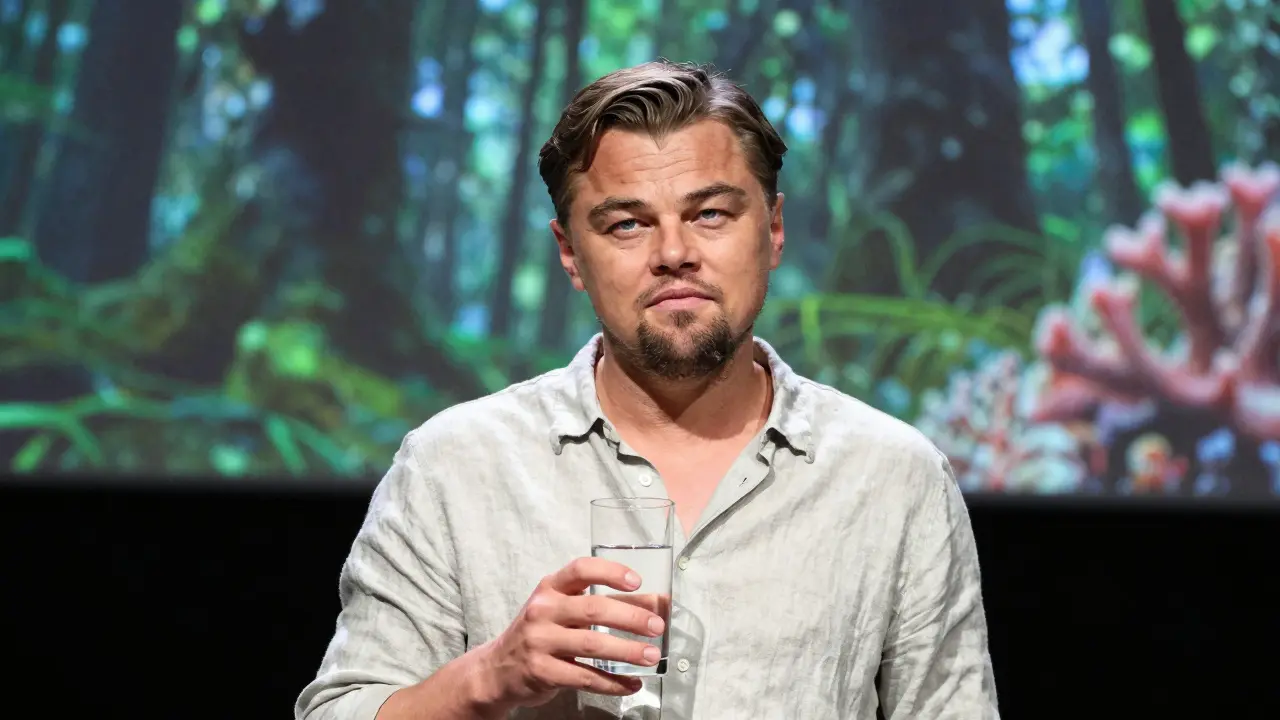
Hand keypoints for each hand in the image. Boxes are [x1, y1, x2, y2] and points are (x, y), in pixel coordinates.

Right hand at [470, 557, 666, 711]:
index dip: (610, 572)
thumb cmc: (539, 633)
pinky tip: (631, 684)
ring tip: (650, 656)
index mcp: (550, 588)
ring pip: (592, 644)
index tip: (637, 581)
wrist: (497, 668)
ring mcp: (540, 642)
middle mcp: (543, 611)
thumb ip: (597, 603)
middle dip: (630, 617)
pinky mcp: (543, 672)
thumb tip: (653, 604)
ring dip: (627, 651)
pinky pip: (585, 677)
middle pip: (592, 609)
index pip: (580, 570)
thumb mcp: (560, 609)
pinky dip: (613, 683)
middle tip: (657, 626)